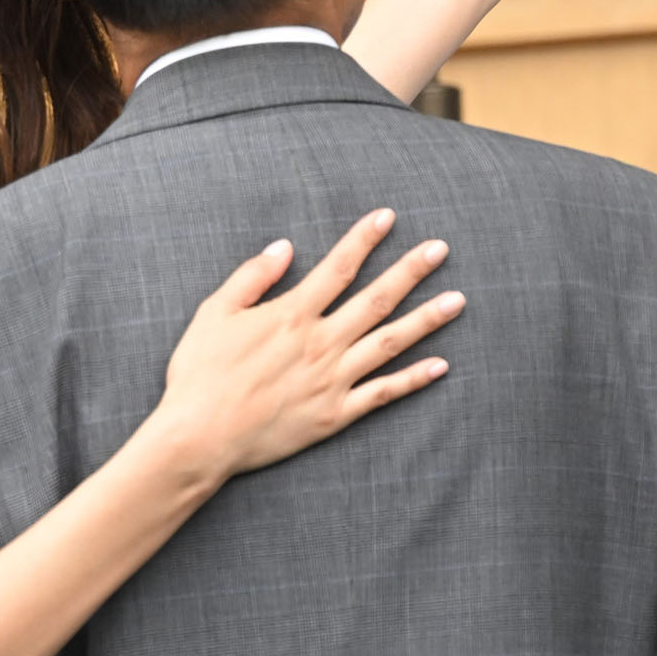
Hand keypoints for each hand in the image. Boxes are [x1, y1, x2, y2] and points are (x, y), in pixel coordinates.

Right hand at [156, 209, 463, 481]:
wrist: (199, 438)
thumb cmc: (200, 374)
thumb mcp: (214, 313)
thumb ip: (252, 277)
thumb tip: (285, 247)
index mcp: (291, 315)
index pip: (338, 267)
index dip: (363, 239)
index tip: (388, 217)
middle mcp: (320, 343)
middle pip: (376, 299)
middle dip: (411, 271)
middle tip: (441, 249)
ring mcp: (332, 380)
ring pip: (390, 343)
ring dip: (426, 320)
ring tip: (457, 301)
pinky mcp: (335, 415)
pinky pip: (383, 393)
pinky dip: (413, 379)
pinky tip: (440, 365)